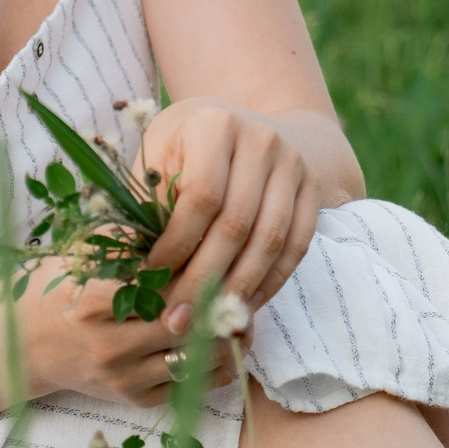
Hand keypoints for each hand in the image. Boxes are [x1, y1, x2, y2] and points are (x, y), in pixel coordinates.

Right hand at [15, 258, 238, 406]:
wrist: (28, 344)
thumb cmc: (62, 287)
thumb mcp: (85, 254)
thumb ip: (131, 238)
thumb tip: (188, 213)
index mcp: (92, 304)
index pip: (160, 287)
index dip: (195, 269)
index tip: (217, 249)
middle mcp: (108, 348)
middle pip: (184, 324)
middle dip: (219, 302)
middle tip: (243, 277)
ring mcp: (123, 380)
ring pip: (196, 359)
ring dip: (227, 334)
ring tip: (242, 307)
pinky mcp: (136, 401)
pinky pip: (193, 385)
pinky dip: (218, 361)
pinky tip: (228, 336)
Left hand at [141, 99, 322, 328]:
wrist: (250, 128)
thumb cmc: (186, 149)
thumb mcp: (160, 158)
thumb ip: (149, 205)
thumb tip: (136, 272)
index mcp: (214, 124)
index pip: (201, 196)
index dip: (176, 244)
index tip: (151, 278)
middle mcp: (261, 137)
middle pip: (236, 223)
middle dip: (203, 280)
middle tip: (176, 320)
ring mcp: (293, 162)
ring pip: (270, 239)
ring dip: (238, 289)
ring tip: (208, 323)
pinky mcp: (312, 187)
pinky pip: (296, 245)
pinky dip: (271, 282)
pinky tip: (243, 306)